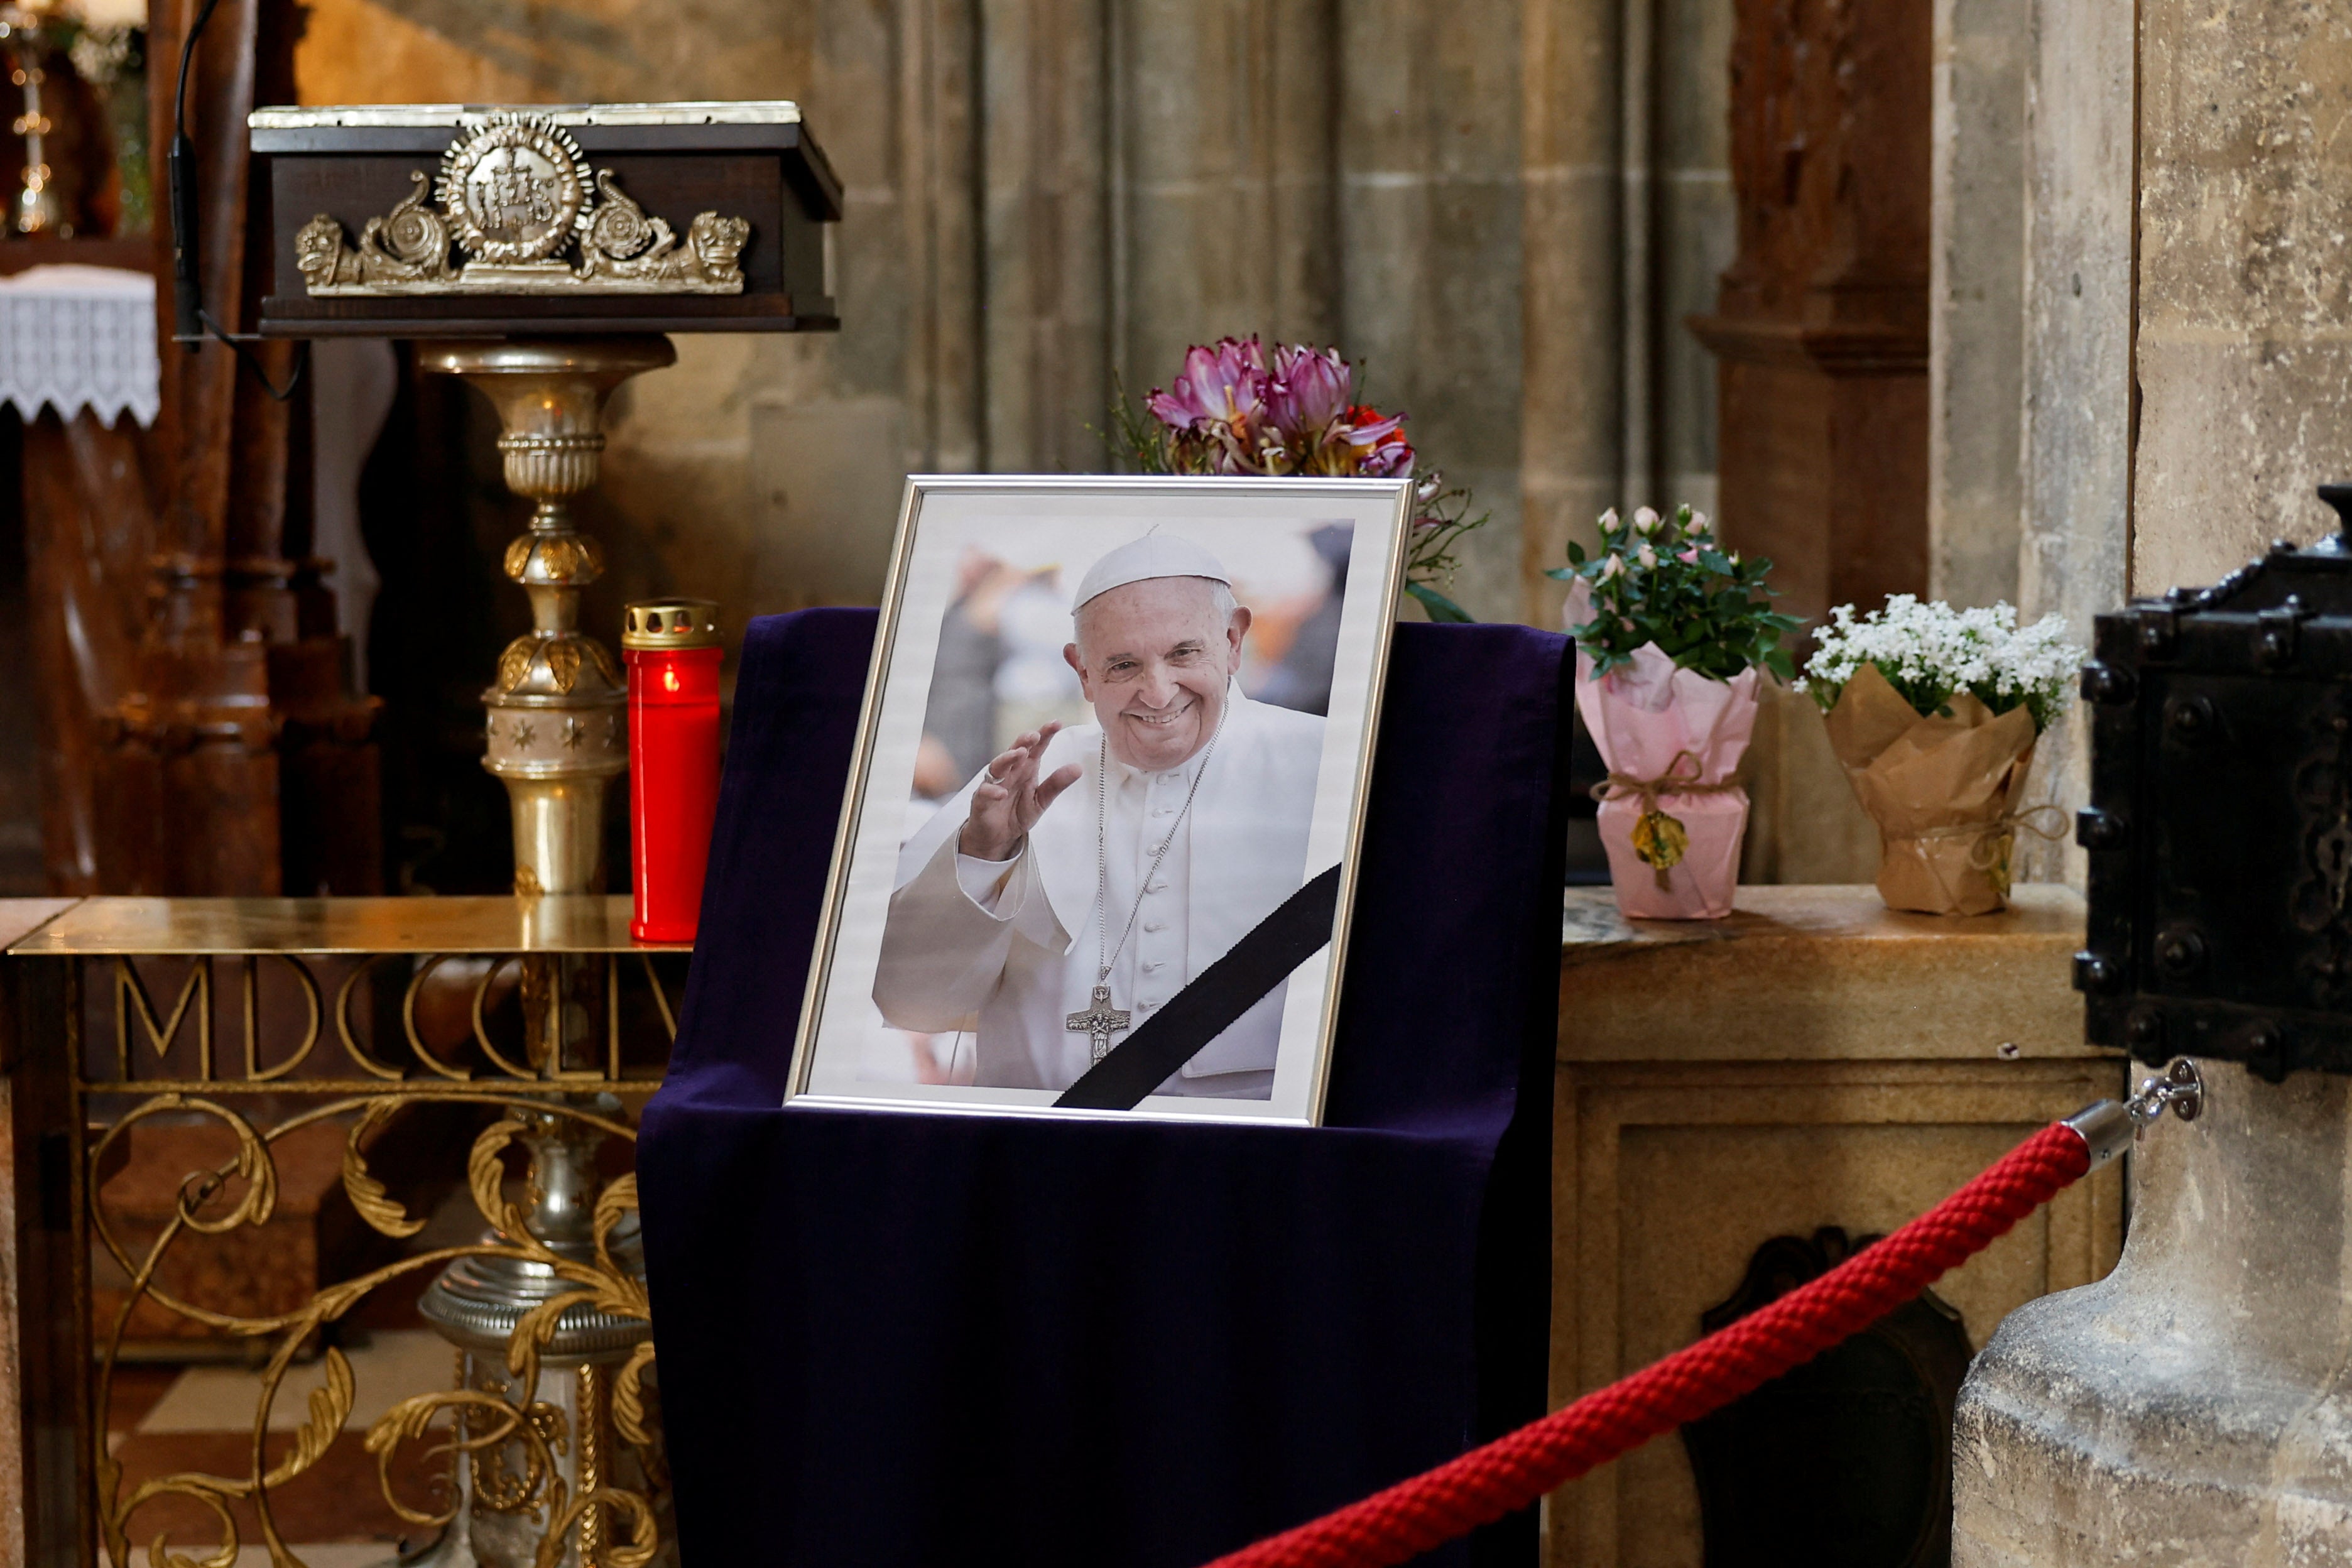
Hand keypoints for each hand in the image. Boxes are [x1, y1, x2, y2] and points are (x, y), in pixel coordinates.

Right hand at [960, 723, 1082, 861]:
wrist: (998, 837)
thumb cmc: (1017, 813)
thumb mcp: (1042, 800)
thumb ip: (1056, 784)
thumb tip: (1078, 768)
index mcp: (1026, 769)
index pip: (1036, 748)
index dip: (1045, 735)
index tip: (1056, 724)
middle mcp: (1010, 772)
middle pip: (1015, 751)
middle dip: (1024, 741)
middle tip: (1035, 735)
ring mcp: (994, 784)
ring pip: (997, 766)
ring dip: (1007, 758)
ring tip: (1020, 754)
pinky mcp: (981, 800)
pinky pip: (985, 792)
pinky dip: (992, 791)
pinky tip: (1002, 793)